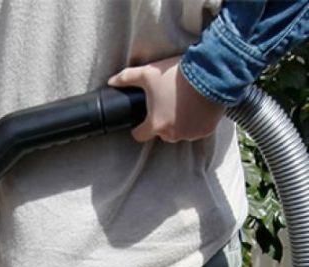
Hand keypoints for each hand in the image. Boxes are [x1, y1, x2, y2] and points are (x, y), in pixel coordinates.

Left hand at [109, 56, 225, 142]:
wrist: (213, 71)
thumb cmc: (178, 74)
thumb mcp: (149, 74)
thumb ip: (128, 79)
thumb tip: (111, 81)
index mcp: (155, 125)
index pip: (140, 135)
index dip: (140, 127)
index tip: (143, 120)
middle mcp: (172, 134)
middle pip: (161, 133)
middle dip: (163, 121)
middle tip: (168, 103)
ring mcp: (190, 134)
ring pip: (180, 132)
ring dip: (180, 122)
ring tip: (184, 103)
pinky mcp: (206, 130)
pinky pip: (197, 130)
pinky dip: (197, 121)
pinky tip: (198, 107)